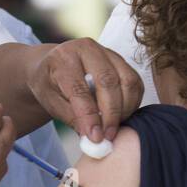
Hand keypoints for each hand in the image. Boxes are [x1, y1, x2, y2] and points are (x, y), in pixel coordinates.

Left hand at [28, 38, 142, 141]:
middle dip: (111, 114)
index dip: (89, 116)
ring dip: (125, 109)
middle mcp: (87, 49)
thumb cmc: (51, 84)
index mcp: (63, 58)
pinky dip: (132, 102)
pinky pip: (135, 82)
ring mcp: (107, 52)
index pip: (80, 89)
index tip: (95, 137)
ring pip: (127, 80)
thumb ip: (70, 118)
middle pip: (108, 81)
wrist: (55, 65)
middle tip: (108, 135)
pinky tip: (122, 116)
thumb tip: (92, 137)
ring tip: (114, 127)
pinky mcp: (121, 60)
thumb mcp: (50, 102)